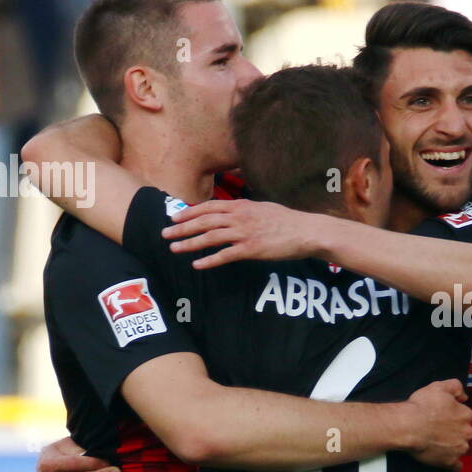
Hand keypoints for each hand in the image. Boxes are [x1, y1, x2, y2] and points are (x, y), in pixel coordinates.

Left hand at [163, 199, 319, 267]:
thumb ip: (246, 209)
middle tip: (165, 234)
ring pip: (210, 237)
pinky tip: (197, 265)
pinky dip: (209, 260)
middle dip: (181, 227)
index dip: (189, 212)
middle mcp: (239, 217)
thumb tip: (233, 211)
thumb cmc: (288, 221)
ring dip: (189, 243)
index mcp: (241, 206)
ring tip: (174, 249)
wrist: (306, 231)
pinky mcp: (251, 249)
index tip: (174, 217)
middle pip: (204, 221)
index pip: (209, 206)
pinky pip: (225, 255)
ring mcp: (244, 233)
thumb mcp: (263, 208)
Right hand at [402, 378, 471, 470]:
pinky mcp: (449, 462)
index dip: (454, 415)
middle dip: (455, 430)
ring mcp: (459, 449)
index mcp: (466, 415)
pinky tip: (445, 459)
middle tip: (439, 429)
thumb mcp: (439, 387)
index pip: (465, 415)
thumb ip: (455, 387)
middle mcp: (467, 432)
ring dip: (453, 445)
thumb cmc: (423, 406)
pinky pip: (456, 465)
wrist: (409, 427)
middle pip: (464, 432)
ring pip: (461, 447)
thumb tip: (464, 396)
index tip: (442, 416)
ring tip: (438, 443)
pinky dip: (452, 463)